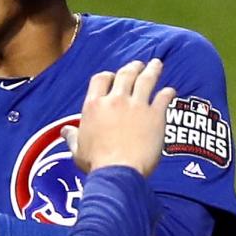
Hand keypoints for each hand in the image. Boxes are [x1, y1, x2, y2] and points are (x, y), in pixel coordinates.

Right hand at [63, 59, 173, 174]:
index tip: (113, 76)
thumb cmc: (96, 163)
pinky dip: (168, 93)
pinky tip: (171, 91)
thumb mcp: (77, 150)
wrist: (117, 172)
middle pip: (125, 74)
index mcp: (94, 106)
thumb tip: (64, 131)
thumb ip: (72, 137)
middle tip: (139, 64)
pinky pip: (163, 98)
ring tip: (157, 64)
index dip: (108, 75)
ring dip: (152, 70)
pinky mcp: (155, 116)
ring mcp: (137, 106)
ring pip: (146, 80)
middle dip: (133, 67)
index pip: (101, 79)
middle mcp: (115, 100)